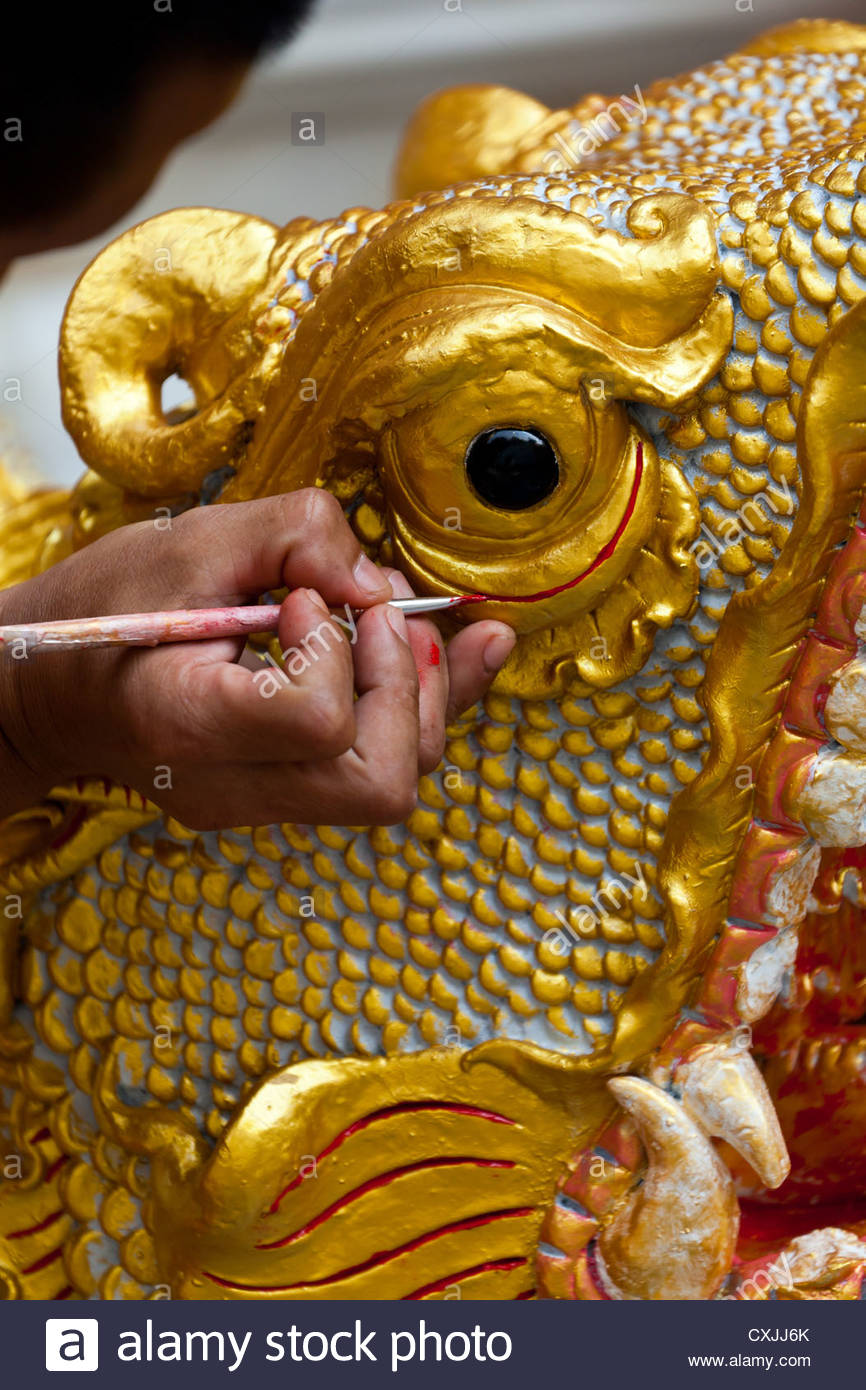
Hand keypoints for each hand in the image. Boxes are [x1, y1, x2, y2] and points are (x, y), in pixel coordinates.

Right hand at [0, 490, 514, 827]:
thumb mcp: (192, 540)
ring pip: (395, 784)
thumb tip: (378, 583)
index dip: (339, 650)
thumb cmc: (111, 607)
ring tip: (394, 619)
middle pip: (380, 781)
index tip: (302, 598)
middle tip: (378, 613)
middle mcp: (232, 787)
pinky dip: (423, 706)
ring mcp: (260, 806)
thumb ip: (294, 535)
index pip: (319, 722)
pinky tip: (453, 646)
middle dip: (410, 684)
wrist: (52, 687)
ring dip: (426, 693)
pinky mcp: (283, 798)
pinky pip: (378, 769)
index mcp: (191, 724)